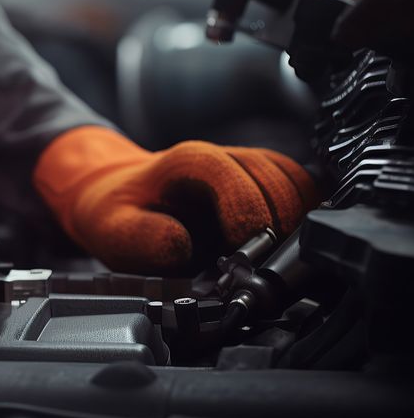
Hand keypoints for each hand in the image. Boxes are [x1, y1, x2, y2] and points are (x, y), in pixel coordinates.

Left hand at [34, 126, 316, 273]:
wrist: (118, 192)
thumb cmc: (119, 211)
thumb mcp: (114, 230)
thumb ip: (144, 239)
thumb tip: (183, 247)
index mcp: (185, 162)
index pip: (229, 173)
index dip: (245, 209)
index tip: (244, 247)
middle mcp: (222, 155)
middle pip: (272, 174)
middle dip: (277, 220)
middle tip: (264, 262)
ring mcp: (245, 164)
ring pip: (293, 177)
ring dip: (296, 217)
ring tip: (279, 255)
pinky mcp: (261, 178)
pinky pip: (298, 184)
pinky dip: (305, 210)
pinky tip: (291, 239)